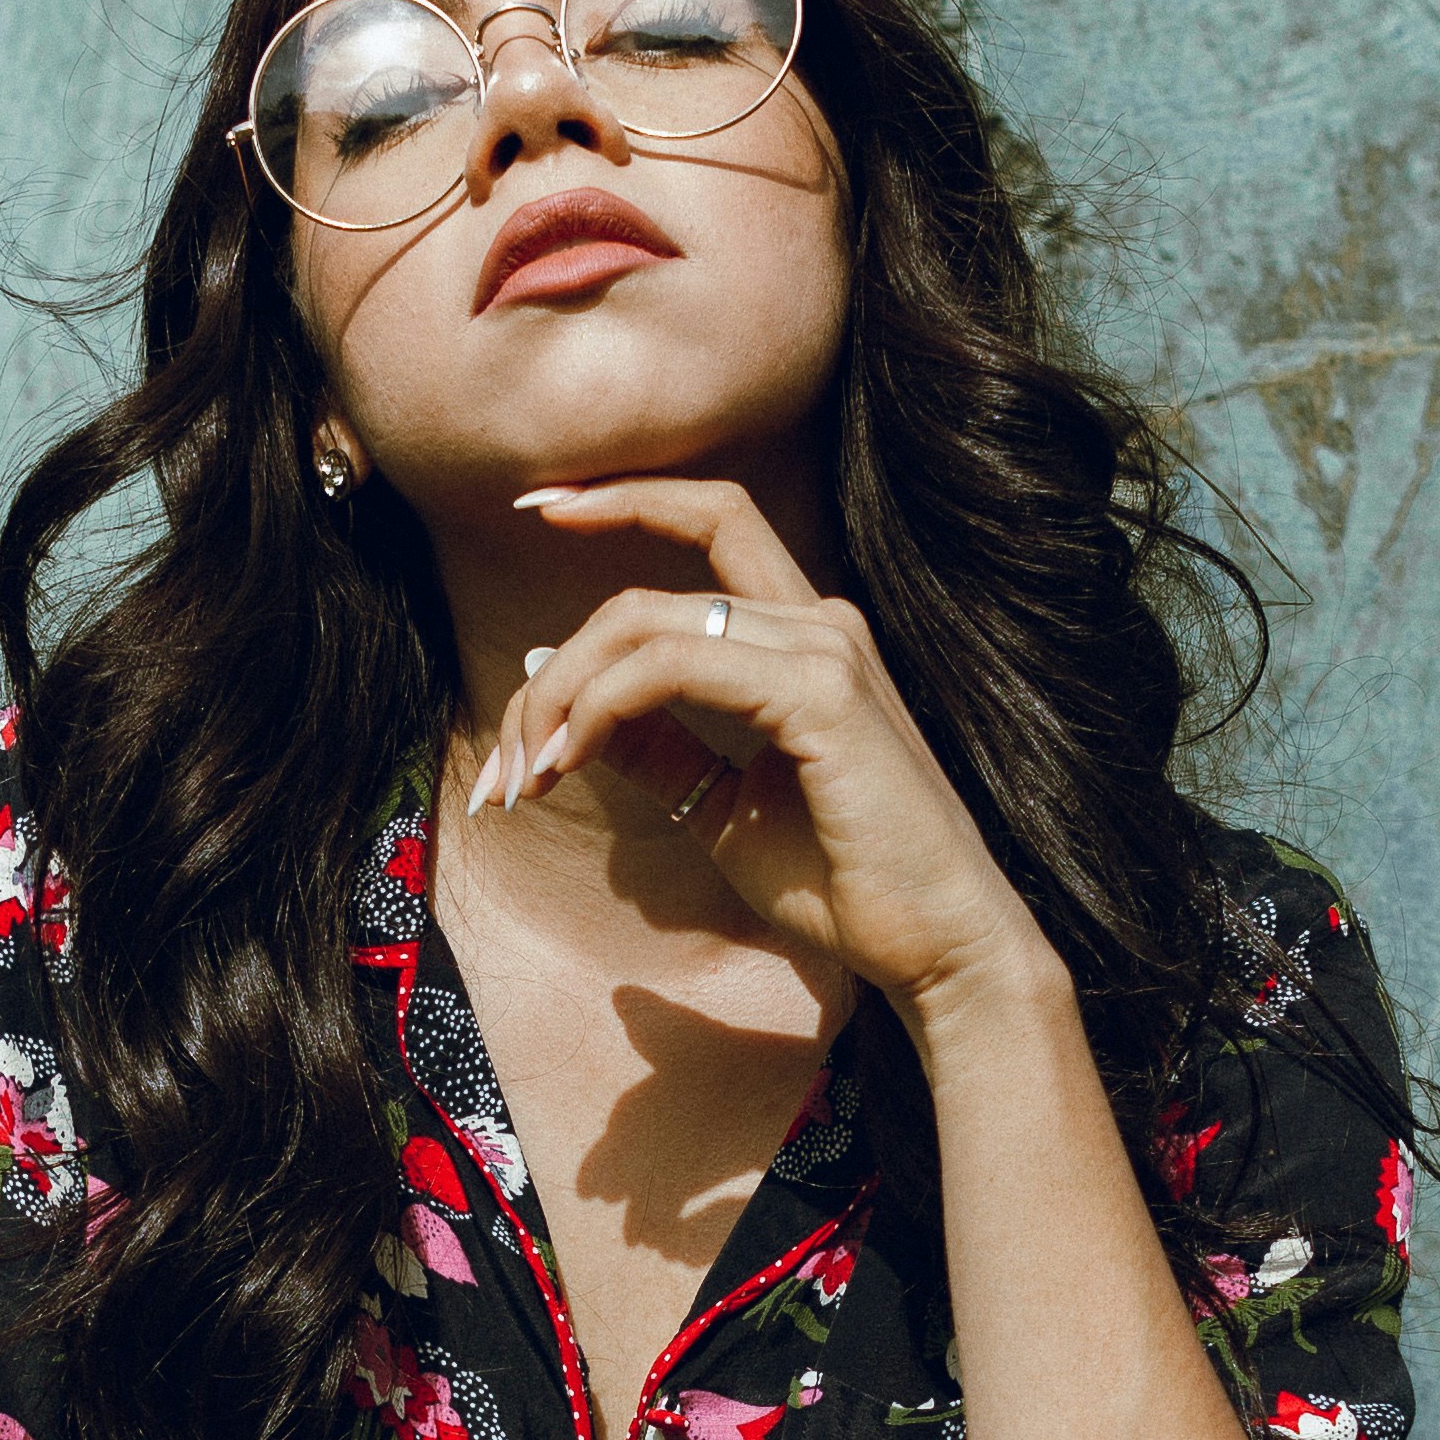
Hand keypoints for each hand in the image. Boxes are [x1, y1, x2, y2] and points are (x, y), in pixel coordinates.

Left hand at [469, 475, 1054, 1023]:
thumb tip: (556, 687)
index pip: (711, 517)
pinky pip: (674, 668)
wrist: (937, 945)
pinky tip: (570, 762)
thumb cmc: (844, 883)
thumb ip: (653, 742)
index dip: (624, 494)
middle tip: (502, 765)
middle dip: (552, 673)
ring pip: (645, 624)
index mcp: (804, 634)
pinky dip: (602, 706)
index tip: (538, 504)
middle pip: (644, 595)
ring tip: (526, 777)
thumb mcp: (721, 805)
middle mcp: (817, 622)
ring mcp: (824, 650)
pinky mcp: (822, 694)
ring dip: (561, 696)